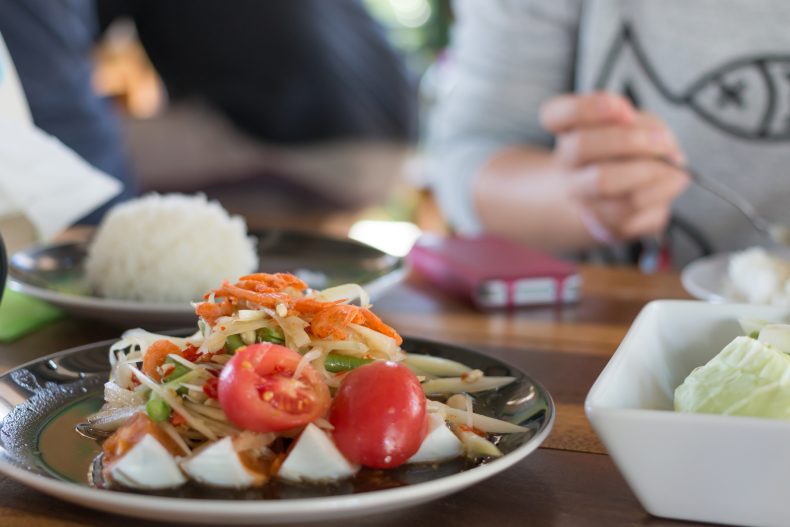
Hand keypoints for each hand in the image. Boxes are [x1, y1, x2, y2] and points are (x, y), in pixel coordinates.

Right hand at [540, 92, 689, 241]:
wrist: (614, 203)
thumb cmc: (625, 156)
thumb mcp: (635, 128)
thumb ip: (642, 123)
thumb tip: (658, 138)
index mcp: (569, 132)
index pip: (554, 114)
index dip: (586, 108)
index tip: (623, 109)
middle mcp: (568, 164)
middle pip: (580, 146)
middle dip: (628, 139)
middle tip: (661, 140)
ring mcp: (583, 196)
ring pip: (603, 180)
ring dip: (647, 168)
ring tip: (674, 163)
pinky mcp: (607, 221)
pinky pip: (631, 205)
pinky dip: (662, 189)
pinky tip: (673, 180)